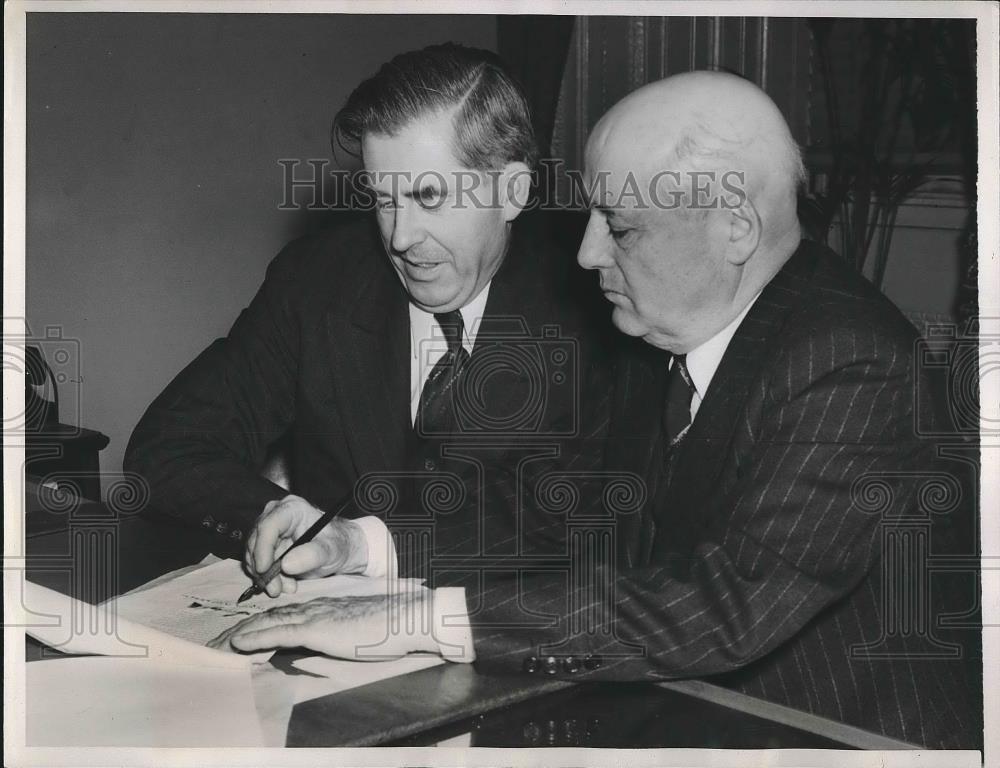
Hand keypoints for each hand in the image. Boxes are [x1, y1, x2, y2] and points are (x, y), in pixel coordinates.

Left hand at [207, 592, 437, 659]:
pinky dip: (256, 637)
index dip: (258, 624)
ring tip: (217, 643)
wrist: (402, 618)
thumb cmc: (385, 627)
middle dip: (241, 629)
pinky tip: (239, 642)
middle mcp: (312, 608)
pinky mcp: (316, 629)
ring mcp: (313, 617)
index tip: (238, 635)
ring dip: (241, 633)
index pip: (282, 616)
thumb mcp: (354, 632)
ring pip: (268, 623)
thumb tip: (320, 644)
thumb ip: (334, 634)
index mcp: (322, 609)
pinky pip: (279, 633)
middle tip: (215, 641)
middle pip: (268, 617)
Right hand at [245, 494, 367, 596]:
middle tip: (277, 589)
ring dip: (266, 576)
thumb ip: (313, 555)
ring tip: (287, 587)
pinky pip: (256, 562)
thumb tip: (287, 564)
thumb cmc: (336, 546)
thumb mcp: (331, 551)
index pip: (269, 525)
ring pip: (253, 554)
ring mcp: (269, 529)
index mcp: (293, 508)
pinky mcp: (265, 544)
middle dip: (263, 568)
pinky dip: (266, 577)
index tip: (265, 569)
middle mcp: (276, 515)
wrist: (337, 552)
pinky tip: (284, 584)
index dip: (262, 548)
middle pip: (256, 541)